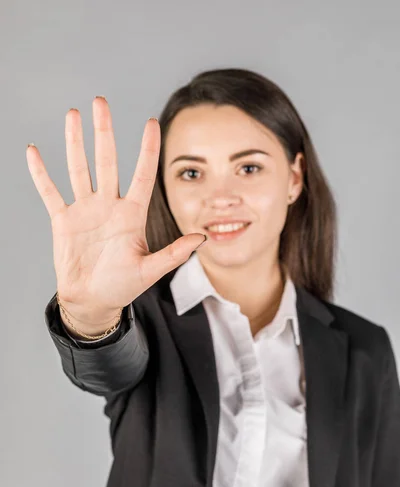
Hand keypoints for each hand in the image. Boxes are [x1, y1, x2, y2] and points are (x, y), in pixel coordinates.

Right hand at [27, 97, 205, 322]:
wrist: (93, 301)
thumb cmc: (122, 286)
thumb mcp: (150, 271)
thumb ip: (174, 254)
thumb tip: (203, 238)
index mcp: (132, 215)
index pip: (142, 175)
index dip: (147, 150)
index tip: (152, 123)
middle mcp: (109, 206)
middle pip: (107, 161)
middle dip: (104, 132)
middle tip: (101, 102)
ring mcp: (85, 210)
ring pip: (79, 169)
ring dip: (75, 142)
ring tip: (73, 114)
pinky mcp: (63, 220)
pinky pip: (50, 192)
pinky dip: (41, 173)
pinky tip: (34, 151)